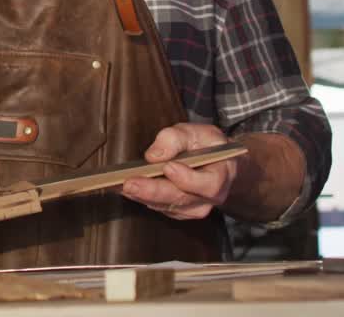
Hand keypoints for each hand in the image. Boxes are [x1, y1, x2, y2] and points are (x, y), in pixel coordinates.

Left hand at [120, 123, 237, 219]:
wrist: (216, 162)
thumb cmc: (206, 145)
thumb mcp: (196, 132)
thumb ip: (175, 138)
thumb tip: (154, 155)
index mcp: (221, 176)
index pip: (208, 184)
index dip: (187, 178)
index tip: (169, 167)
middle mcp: (209, 198)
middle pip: (182, 199)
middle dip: (154, 191)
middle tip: (131, 183)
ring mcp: (194, 208)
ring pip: (168, 206)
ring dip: (144, 196)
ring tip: (122, 186)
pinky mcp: (179, 211)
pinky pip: (160, 207)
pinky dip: (142, 198)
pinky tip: (126, 189)